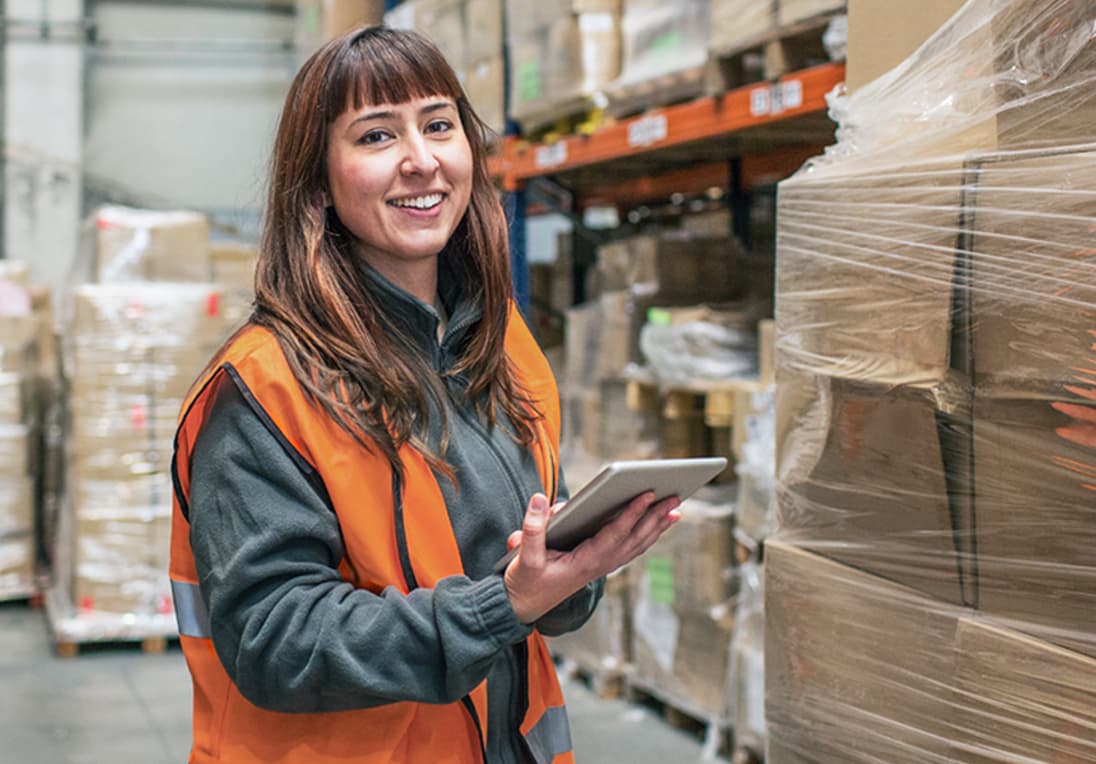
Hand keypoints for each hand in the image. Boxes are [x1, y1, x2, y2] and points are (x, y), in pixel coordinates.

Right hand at [503, 491, 680, 623]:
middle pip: (634, 539)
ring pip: (636, 545)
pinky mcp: (598, 565)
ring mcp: (600, 567)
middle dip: (655, 518)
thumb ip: (532, 529)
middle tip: (675, 497)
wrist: (521, 608)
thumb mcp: (523, 557)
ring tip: (675, 509)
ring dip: (656, 527)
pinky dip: (645, 535)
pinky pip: (628, 549)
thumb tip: (539, 498)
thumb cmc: (524, 582)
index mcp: (584, 563)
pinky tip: (656, 526)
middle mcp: (598, 566)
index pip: (614, 535)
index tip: (647, 494)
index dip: (632, 514)